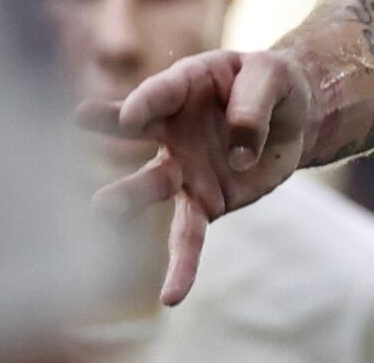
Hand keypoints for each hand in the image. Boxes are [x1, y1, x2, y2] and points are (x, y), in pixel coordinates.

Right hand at [78, 49, 315, 305]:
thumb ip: (253, 107)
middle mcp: (172, 129)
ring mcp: (183, 168)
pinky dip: (181, 265)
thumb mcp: (273, 76)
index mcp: (186, 86)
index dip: (146, 100)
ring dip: (128, 195)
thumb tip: (240, 154)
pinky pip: (188, 235)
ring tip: (101, 205)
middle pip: (135, 130)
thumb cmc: (273, 85)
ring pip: (152, 184)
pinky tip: (170, 296)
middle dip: (108, 126)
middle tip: (78, 120)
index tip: (130, 114)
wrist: (296, 116)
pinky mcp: (204, 201)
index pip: (162, 90)